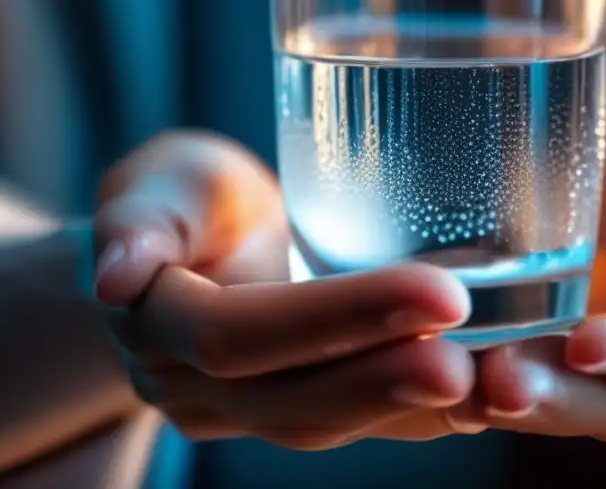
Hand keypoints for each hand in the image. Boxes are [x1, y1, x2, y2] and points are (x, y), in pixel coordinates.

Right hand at [92, 132, 476, 448]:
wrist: (199, 245)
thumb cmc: (183, 198)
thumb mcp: (157, 182)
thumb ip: (138, 219)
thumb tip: (114, 277)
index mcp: (159, 322)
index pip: (241, 333)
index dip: (335, 319)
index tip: (434, 292)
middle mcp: (197, 384)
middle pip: (291, 397)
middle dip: (384, 380)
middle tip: (471, 362)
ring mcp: (246, 407)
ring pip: (326, 421)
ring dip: (409, 408)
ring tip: (491, 385)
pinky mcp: (296, 406)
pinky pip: (358, 423)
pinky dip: (422, 417)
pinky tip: (485, 398)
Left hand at [438, 104, 605, 439]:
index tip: (589, 341)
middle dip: (558, 398)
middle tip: (505, 380)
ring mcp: (577, 365)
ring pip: (549, 404)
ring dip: (504, 398)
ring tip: (457, 379)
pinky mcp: (522, 351)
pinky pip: (496, 380)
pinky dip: (463, 379)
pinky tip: (423, 363)